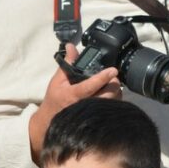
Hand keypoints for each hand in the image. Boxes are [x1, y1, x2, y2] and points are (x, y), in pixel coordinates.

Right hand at [29, 44, 120, 162]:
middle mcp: (86, 105)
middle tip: (112, 77)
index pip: (91, 86)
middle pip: (109, 93)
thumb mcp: (58, 80)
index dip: (103, 77)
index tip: (113, 70)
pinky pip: (114, 107)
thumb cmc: (56, 99)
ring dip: (116, 91)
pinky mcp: (100, 118)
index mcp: (74, 94)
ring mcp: (94, 113)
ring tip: (110, 85)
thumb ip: (68, 63)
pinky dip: (115, 99)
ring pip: (114, 101)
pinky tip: (110, 95)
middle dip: (113, 83)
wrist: (52, 121)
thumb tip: (71, 46)